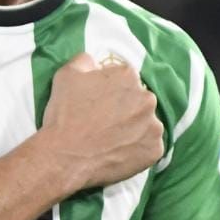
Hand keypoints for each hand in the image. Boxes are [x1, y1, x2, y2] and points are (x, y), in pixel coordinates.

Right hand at [38, 52, 163, 190]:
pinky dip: (138, 149)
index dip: (111, 91)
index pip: (124, 79)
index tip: (99, 103)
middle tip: (105, 123)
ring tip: (112, 140)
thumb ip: (85, 61)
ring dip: (134, 128)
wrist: (65, 157)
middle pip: (139, 100)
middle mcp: (147, 98)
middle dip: (126, 109)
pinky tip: (119, 152)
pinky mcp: (155, 150)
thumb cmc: (65, 115)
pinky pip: (149, 146)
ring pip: (146, 123)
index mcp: (128, 76)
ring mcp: (154, 126)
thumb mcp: (66, 75)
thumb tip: (94, 62)